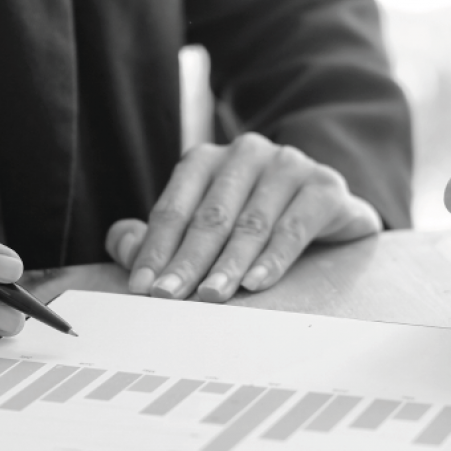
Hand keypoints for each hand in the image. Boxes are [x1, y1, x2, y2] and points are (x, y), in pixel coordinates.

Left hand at [105, 132, 380, 301]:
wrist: (328, 208)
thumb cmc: (255, 220)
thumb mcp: (204, 226)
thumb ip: (158, 236)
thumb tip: (123, 245)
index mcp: (206, 160)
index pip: (174, 208)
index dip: (156, 250)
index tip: (142, 288)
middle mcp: (246, 154)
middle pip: (210, 216)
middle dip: (187, 261)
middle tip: (169, 297)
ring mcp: (288, 165)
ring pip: (251, 222)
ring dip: (228, 264)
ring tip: (211, 296)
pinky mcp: (324, 186)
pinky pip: (295, 226)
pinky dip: (274, 258)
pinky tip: (257, 283)